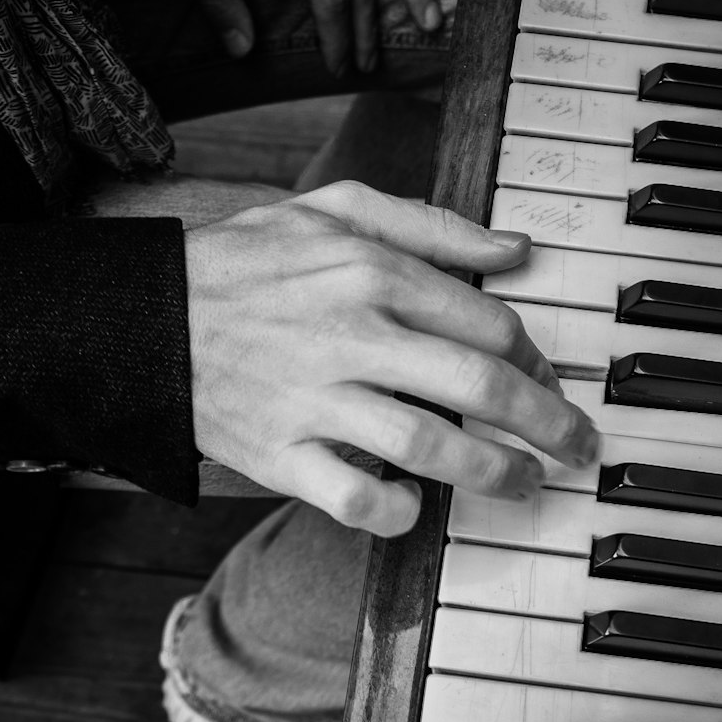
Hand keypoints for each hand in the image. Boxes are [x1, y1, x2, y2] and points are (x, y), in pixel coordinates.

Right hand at [185, 181, 597, 536]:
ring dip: (494, 474)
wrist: (143, 315)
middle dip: (548, 425)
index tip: (552, 384)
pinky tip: (418, 509)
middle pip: (479, 388)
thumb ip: (432, 225)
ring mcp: (312, 398)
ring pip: (428, 446)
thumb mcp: (334, 209)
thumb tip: (516, 248)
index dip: (538, 361)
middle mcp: (350, 333)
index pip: (488, 324)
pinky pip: (351, 498)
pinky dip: (395, 512)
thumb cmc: (246, 260)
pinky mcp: (276, 453)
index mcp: (372, 271)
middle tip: (578, 448)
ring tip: (526, 485)